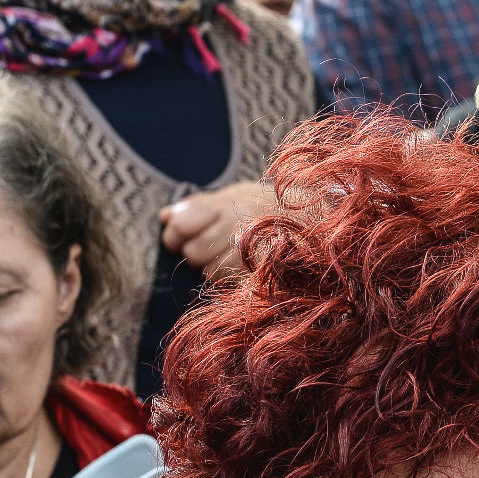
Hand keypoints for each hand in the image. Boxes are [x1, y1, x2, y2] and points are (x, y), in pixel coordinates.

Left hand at [159, 180, 274, 279]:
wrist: (313, 221)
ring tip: (231, 254)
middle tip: (211, 245)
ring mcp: (249, 252)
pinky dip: (230, 277)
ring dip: (213, 267)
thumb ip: (198, 205)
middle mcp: (236, 227)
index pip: (181, 225)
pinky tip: (241, 265)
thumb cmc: (270, 206)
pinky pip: (229, 282)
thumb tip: (165, 216)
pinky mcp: (259, 272)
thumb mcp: (234, 194)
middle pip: (192, 253)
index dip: (174, 235)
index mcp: (226, 205)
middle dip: (195, 253)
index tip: (176, 238)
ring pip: (208, 272)